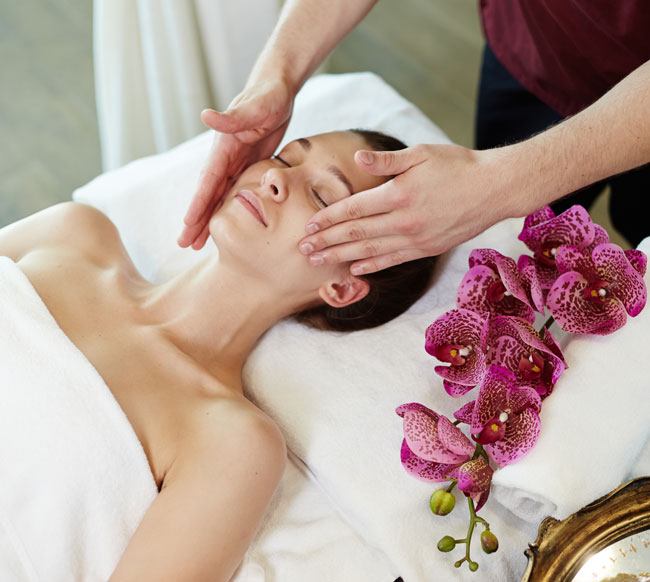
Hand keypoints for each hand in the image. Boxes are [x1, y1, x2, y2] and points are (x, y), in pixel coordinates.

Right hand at [178, 78, 293, 248]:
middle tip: (184, 244)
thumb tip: (205, 116)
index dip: (198, 203)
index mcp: (224, 148)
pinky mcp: (245, 167)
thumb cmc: (268, 96)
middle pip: (207, 195)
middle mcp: (224, 159)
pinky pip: (232, 195)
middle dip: (195, 220)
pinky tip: (220, 226)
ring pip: (217, 199)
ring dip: (206, 221)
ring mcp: (233, 164)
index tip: (188, 223)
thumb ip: (232, 117)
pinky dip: (223, 211)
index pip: (208, 180)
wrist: (275, 90)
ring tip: (196, 244)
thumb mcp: (254, 107)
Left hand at [298, 144, 513, 273]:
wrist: (495, 189)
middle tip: (302, 250)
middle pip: (356, 233)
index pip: (353, 209)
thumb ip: (386, 160)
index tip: (308, 226)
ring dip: (341, 257)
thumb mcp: (421, 154)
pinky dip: (372, 266)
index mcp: (399, 194)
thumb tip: (357, 158)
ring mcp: (416, 239)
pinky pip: (393, 260)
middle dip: (326, 242)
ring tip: (319, 262)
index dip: (328, 218)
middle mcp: (404, 220)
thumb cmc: (457, 165)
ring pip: (370, 250)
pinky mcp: (426, 249)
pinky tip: (355, 270)